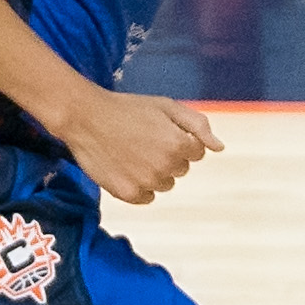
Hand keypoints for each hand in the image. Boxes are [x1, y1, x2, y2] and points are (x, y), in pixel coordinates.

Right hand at [59, 87, 222, 202]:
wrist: (85, 118)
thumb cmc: (127, 108)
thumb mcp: (167, 106)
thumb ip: (198, 126)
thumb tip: (219, 148)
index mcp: (179, 143)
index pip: (196, 153)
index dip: (179, 139)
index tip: (158, 131)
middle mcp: (165, 166)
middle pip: (180, 169)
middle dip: (167, 156)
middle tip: (142, 140)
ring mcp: (146, 182)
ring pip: (164, 184)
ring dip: (154, 172)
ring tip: (132, 154)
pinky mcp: (127, 194)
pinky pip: (146, 198)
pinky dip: (139, 186)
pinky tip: (125, 168)